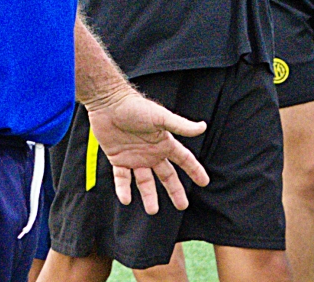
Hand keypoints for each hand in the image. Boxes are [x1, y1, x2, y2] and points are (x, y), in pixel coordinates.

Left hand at [87, 89, 209, 214]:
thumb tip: (203, 127)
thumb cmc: (135, 107)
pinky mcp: (117, 159)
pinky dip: (123, 189)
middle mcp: (151, 152)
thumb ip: (180, 125)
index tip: (204, 182)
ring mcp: (134, 157)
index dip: (194, 170)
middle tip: (182, 206)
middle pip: (166, 175)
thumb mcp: (160, 117)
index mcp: (164, 142)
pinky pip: (122, 178)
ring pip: (144, 181)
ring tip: (153, 210)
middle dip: (175, 190)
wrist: (108, 102)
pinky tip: (126, 199)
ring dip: (149, 196)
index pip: (184, 159)